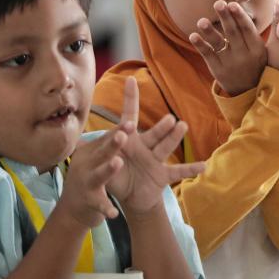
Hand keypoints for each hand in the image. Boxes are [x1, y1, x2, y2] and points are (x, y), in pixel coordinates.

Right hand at [57, 129, 125, 229]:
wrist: (72, 207)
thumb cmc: (88, 176)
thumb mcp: (93, 158)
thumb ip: (105, 143)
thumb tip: (124, 125)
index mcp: (90, 152)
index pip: (106, 139)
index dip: (119, 131)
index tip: (131, 124)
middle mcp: (86, 165)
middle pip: (101, 153)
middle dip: (112, 144)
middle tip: (123, 136)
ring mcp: (86, 183)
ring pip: (99, 175)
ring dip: (108, 169)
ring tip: (118, 162)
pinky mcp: (89, 201)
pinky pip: (99, 204)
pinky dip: (106, 208)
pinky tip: (114, 213)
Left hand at [106, 77, 206, 213]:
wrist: (129, 196)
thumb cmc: (116, 175)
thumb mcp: (103, 162)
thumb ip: (95, 151)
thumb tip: (75, 138)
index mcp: (129, 140)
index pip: (129, 117)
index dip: (130, 100)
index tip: (130, 81)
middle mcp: (145, 146)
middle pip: (153, 133)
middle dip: (160, 127)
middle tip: (168, 118)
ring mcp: (155, 160)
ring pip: (165, 147)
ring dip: (173, 137)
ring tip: (181, 126)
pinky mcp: (162, 175)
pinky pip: (177, 172)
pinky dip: (190, 169)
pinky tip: (203, 166)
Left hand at [189, 0, 268, 96]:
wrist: (251, 93)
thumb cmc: (259, 64)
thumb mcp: (269, 50)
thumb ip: (270, 29)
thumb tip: (277, 5)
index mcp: (257, 49)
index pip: (247, 29)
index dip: (240, 16)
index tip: (232, 4)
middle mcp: (244, 56)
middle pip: (233, 34)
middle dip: (225, 18)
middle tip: (218, 3)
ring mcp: (230, 64)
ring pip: (219, 44)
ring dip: (210, 32)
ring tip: (202, 21)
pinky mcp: (218, 71)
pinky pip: (208, 56)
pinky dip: (201, 45)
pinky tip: (193, 35)